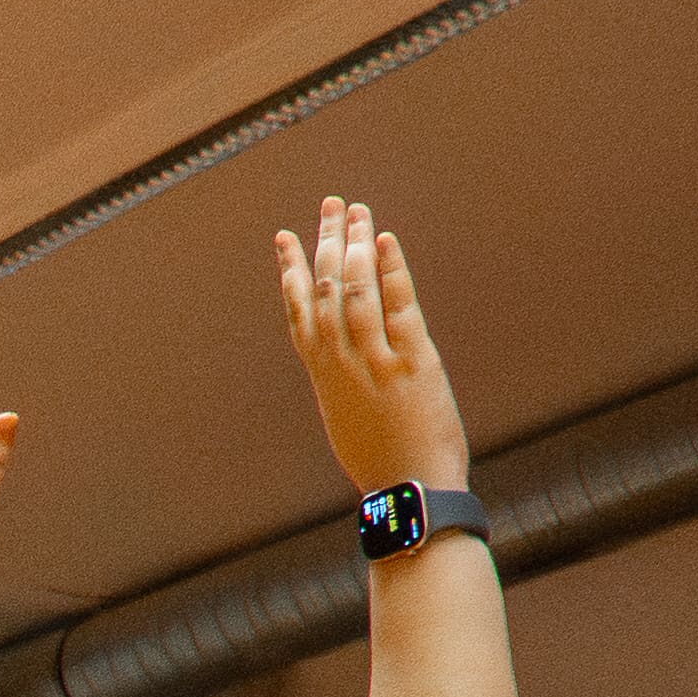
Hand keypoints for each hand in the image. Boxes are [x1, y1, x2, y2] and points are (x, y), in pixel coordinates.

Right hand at [272, 199, 470, 499]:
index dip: (291, 271)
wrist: (409, 492)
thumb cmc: (384, 462)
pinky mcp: (412, 363)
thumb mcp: (349, 420)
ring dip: (355, 246)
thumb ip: (345, 382)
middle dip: (326, 243)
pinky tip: (384, 240)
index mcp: (324, 376)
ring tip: (356, 210)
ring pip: (356, 292)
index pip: (299, 312)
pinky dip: (390, 271)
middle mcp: (342, 364)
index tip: (284, 237)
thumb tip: (344, 358)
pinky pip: (397, 308)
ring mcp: (375, 362)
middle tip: (331, 204)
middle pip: (327, 290)